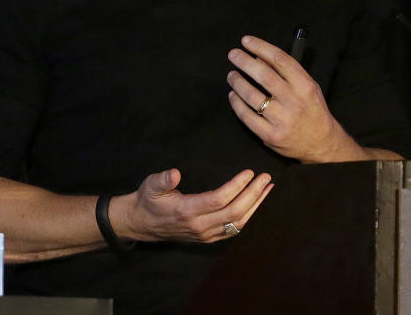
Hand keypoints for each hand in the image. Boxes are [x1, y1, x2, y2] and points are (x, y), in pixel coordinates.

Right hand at [111, 167, 272, 243]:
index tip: (249, 172)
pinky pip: (234, 229)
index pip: (219, 199)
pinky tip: (256, 203)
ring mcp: (206, 235)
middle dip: (254, 194)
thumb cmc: (148, 199)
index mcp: (187, 211)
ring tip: (267, 189)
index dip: (237, 186)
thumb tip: (175, 173)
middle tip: (266, 178)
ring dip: (256, 205)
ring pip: (238, 223)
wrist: (143, 224)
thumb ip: (163, 180)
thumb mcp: (150, 185)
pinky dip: (248, 215)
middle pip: (234, 212)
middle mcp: (200, 226)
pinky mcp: (209, 238)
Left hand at [226, 35, 359, 162]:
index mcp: (305, 86)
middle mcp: (294, 101)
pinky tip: (233, 95)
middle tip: (233, 55)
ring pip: (252, 96)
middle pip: (264, 76)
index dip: (261, 47)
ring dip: (237, 82)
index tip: (246, 41)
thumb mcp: (308, 87)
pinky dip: (236, 103)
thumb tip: (258, 56)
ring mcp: (282, 120)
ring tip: (232, 75)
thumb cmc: (312, 111)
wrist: (322, 144)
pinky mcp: (270, 135)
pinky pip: (247, 116)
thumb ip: (286, 72)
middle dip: (244, 62)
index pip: (280, 60)